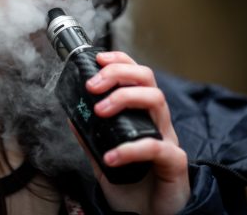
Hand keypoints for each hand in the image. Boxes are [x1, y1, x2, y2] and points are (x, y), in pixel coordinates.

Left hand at [83, 51, 189, 214]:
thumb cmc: (133, 187)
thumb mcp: (103, 159)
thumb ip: (90, 138)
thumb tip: (72, 116)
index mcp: (142, 116)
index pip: (136, 76)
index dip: (120, 61)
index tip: (99, 59)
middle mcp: (157, 122)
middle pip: (147, 79)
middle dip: (119, 74)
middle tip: (93, 86)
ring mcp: (168, 139)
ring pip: (156, 100)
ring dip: (124, 98)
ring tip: (99, 112)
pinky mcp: (174, 162)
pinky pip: (156, 147)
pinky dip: (130, 148)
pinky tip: (110, 157)